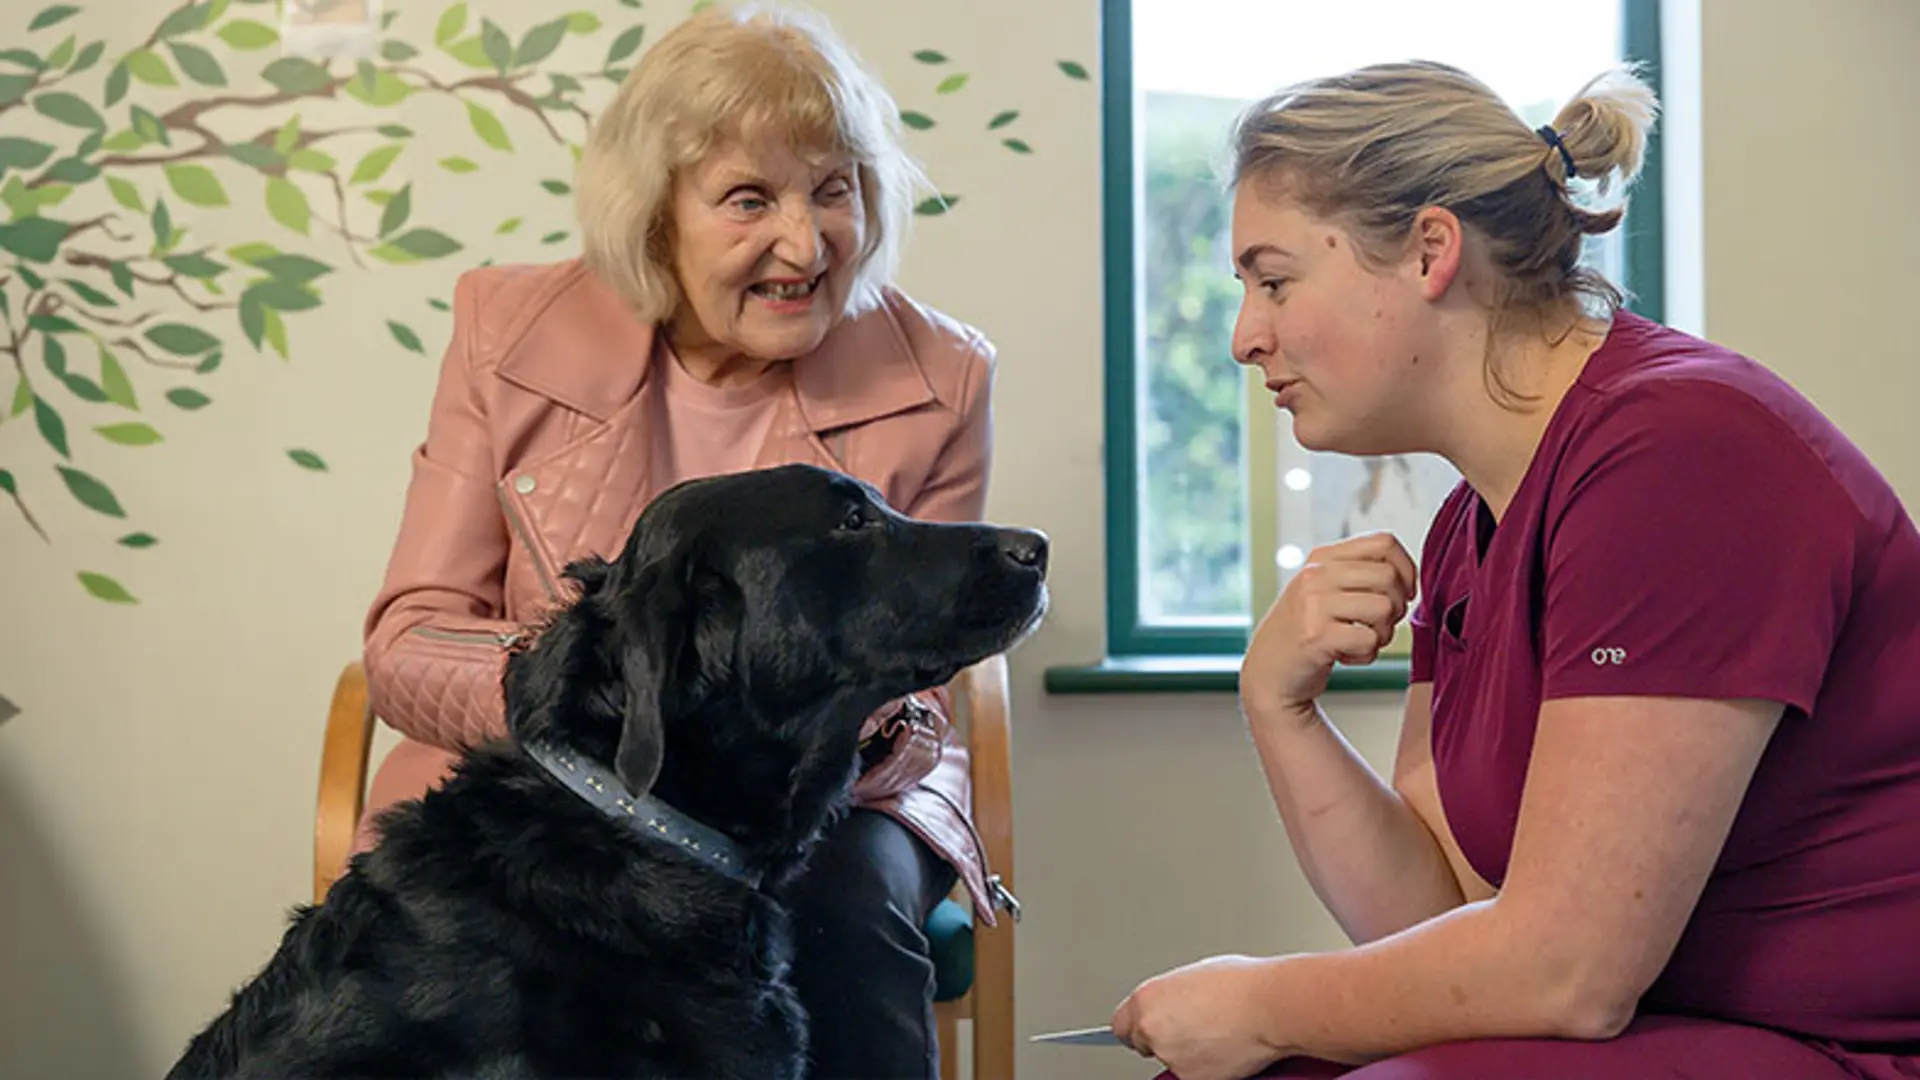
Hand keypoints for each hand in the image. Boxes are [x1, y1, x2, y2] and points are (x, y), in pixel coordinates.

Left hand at [1111, 955, 1291, 1079]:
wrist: (1269, 1005)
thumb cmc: (1243, 984)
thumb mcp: (1195, 976)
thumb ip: (1174, 996)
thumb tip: (1176, 1005)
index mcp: (1147, 999)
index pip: (1122, 1026)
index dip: (1140, 1028)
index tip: (1148, 1031)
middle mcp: (1151, 1029)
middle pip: (1144, 1044)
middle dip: (1163, 1040)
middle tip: (1192, 1031)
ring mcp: (1170, 1056)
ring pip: (1171, 1061)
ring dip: (1187, 1054)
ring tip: (1218, 1035)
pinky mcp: (1191, 1078)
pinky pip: (1192, 1075)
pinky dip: (1206, 1068)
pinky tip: (1225, 1049)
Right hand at [1240, 531, 1415, 726]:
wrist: (1269, 671)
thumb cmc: (1304, 631)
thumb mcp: (1324, 588)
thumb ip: (1359, 573)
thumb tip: (1409, 575)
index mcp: (1322, 557)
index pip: (1384, 542)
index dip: (1406, 569)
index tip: (1402, 592)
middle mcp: (1315, 575)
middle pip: (1389, 576)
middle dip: (1396, 607)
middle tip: (1379, 624)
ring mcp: (1313, 604)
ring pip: (1383, 608)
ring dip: (1383, 634)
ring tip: (1362, 640)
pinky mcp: (1316, 636)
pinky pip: (1369, 641)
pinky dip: (1366, 655)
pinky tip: (1346, 655)